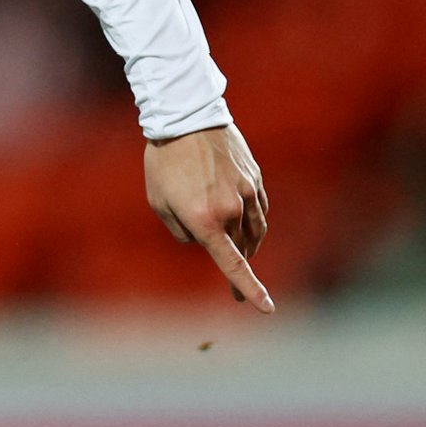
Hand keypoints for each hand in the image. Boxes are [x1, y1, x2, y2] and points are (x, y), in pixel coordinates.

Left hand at [142, 122, 272, 312]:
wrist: (185, 117)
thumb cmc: (164, 161)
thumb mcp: (159, 201)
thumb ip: (181, 230)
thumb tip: (202, 239)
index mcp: (204, 219)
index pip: (232, 262)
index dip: (249, 286)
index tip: (267, 308)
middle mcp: (231, 209)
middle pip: (240, 248)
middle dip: (238, 267)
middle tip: (239, 296)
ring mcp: (246, 192)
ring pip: (255, 231)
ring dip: (249, 248)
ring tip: (241, 257)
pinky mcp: (254, 178)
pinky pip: (260, 210)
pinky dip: (254, 223)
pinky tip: (247, 227)